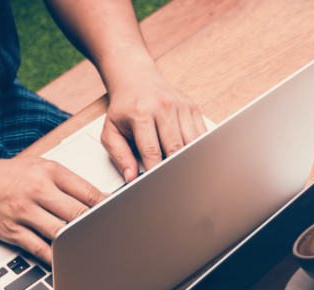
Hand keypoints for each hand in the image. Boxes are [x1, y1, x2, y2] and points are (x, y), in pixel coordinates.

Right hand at [0, 155, 106, 263]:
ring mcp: (23, 211)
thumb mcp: (41, 169)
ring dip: (79, 245)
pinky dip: (56, 259)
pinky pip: (40, 249)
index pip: (88, 192)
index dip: (108, 209)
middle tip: (114, 240)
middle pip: (77, 213)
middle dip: (97, 228)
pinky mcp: (12, 230)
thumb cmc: (11, 177)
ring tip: (96, 254)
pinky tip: (69, 264)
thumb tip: (103, 200)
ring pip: (60, 233)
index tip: (121, 220)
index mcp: (49, 171)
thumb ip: (71, 184)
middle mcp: (36, 189)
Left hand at [100, 65, 205, 181]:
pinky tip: (194, 160)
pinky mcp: (192, 108)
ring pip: (193, 143)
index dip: (156, 172)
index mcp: (141, 113)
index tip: (157, 186)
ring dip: (190, 161)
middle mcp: (163, 107)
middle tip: (175, 186)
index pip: (152, 151)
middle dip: (176, 169)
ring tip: (186, 176)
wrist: (135, 78)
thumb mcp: (111, 131)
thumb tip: (131, 178)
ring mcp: (180, 106)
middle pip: (176, 148)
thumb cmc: (124, 108)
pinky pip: (201, 135)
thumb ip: (120, 156)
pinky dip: (199, 150)